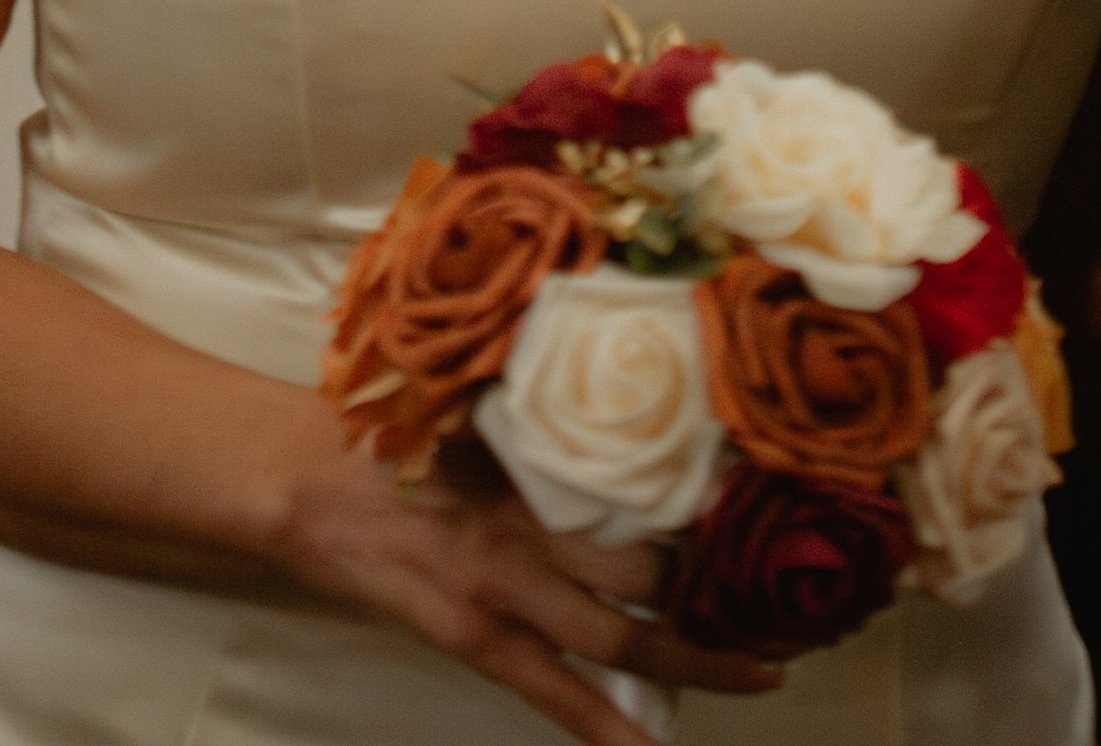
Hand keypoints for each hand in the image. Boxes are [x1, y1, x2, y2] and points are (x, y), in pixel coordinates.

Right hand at [275, 443, 780, 744]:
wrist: (306, 480)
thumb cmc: (394, 426)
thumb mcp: (477, 396)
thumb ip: (547, 406)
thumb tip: (621, 389)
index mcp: (537, 455)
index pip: (646, 483)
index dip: (716, 502)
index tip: (778, 503)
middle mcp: (532, 523)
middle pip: (651, 566)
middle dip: (724, 589)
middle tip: (794, 602)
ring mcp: (504, 588)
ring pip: (621, 636)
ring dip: (695, 660)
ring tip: (760, 674)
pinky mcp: (473, 638)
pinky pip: (554, 694)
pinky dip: (608, 729)